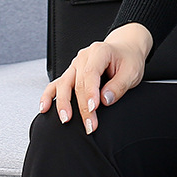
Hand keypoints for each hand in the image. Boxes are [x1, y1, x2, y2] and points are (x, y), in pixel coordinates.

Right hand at [38, 23, 153, 133]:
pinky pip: (56, 84)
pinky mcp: (71, 74)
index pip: (91, 73)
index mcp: (100, 52)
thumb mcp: (132, 71)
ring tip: (66, 119)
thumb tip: (105, 100)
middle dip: (82, 107)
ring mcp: (75, 65)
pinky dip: (48, 95)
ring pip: (64, 84)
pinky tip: (44, 108)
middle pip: (78, 83)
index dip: (90, 92)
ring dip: (63, 103)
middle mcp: (84, 57)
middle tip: (90, 126)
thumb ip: (119, 85)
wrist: (125, 50)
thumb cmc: (128, 60)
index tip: (93, 109)